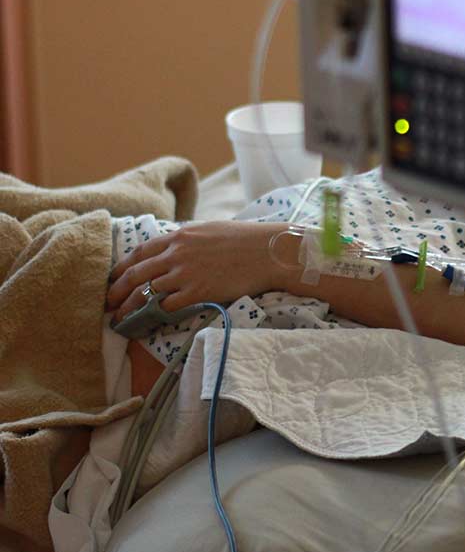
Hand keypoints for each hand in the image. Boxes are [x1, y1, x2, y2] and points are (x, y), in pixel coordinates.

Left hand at [106, 220, 290, 319]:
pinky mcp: (197, 292)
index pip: (140, 253)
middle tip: (108, 303)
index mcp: (179, 236)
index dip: (122, 268)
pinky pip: (168, 306)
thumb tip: (177, 248)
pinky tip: (151, 321)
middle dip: (117, 290)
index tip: (113, 279)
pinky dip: (156, 314)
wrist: (268, 251)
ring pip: (146, 293)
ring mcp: (186, 274)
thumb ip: (188, 240)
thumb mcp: (210, 230)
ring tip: (122, 320)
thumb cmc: (245, 239)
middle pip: (136, 274)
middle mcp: (177, 254)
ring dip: (130, 308)